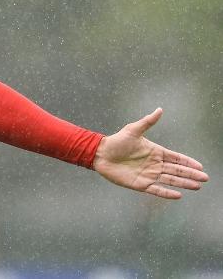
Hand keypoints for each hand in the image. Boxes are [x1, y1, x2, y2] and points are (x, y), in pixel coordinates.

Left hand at [93, 108, 207, 198]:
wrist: (100, 153)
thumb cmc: (116, 141)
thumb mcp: (133, 130)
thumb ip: (148, 122)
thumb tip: (160, 109)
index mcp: (155, 152)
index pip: (176, 158)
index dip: (188, 162)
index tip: (200, 166)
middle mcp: (154, 164)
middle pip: (176, 170)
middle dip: (191, 174)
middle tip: (204, 178)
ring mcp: (148, 175)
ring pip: (170, 180)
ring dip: (183, 183)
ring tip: (197, 186)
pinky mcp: (140, 184)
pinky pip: (156, 189)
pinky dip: (167, 193)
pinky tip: (178, 195)